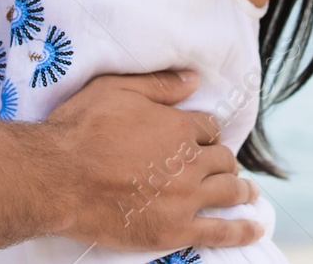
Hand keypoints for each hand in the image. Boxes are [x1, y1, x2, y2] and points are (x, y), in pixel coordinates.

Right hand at [42, 69, 263, 251]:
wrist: (58, 177)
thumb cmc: (82, 129)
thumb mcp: (117, 88)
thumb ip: (159, 85)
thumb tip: (194, 79)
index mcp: (178, 127)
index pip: (208, 128)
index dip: (206, 132)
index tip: (203, 138)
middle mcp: (189, 161)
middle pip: (222, 160)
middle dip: (224, 161)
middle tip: (222, 167)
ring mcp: (185, 198)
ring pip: (228, 191)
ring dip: (241, 190)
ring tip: (248, 193)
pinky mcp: (175, 229)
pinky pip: (220, 232)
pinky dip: (242, 230)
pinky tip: (254, 227)